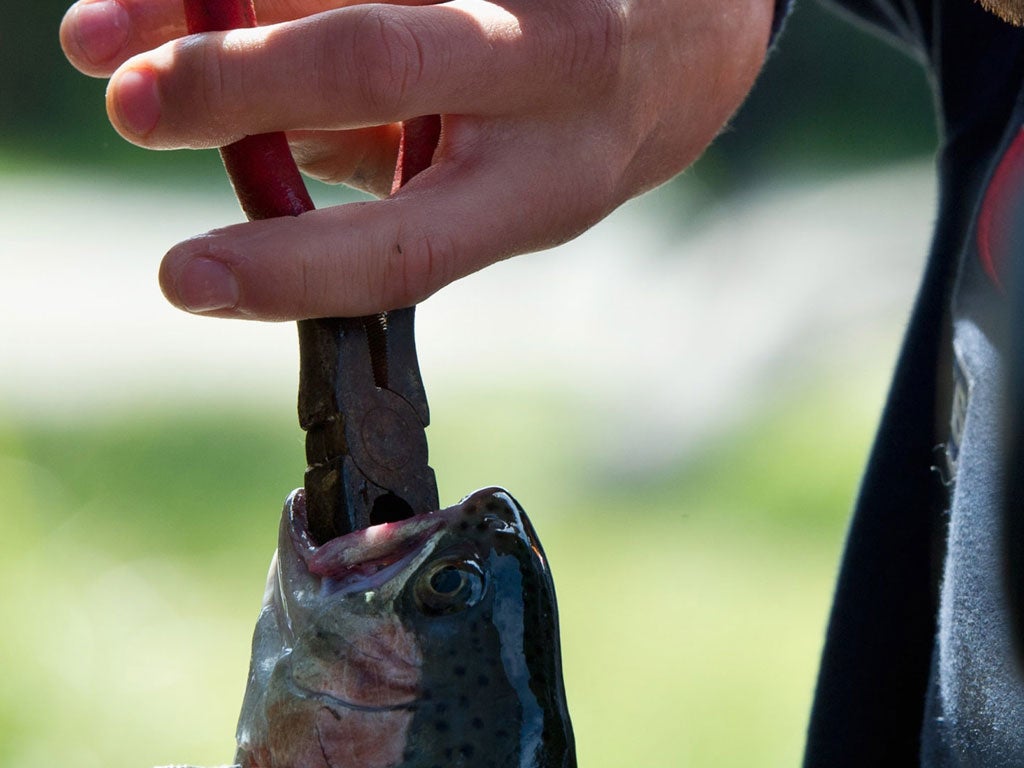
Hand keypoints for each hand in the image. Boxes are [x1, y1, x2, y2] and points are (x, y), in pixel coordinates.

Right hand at [60, 0, 773, 319]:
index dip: (291, 270)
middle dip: (235, 81)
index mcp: (545, 183)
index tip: (183, 278)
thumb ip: (377, 176)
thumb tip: (240, 150)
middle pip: (375, 60)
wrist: (690, 29)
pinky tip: (213, 3)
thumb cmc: (571, 127)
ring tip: (116, 31)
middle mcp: (549, 73)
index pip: (410, 243)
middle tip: (131, 102)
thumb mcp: (495, 184)